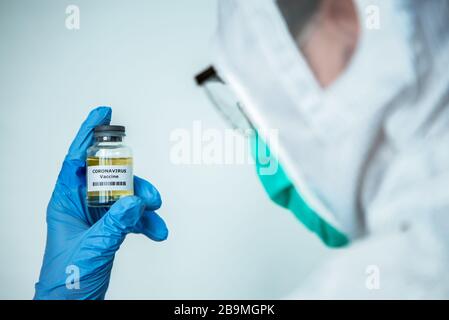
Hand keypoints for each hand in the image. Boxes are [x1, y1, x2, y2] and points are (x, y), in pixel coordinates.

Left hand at [34, 106, 167, 298]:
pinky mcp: (109, 229)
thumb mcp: (92, 247)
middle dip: (133, 181)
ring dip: (144, 204)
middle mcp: (81, 205)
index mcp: (66, 202)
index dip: (87, 134)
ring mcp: (96, 217)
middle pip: (109, 177)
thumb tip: (135, 201)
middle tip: (149, 193)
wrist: (71, 306)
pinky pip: (132, 217)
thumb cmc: (66, 282)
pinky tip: (156, 230)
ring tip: (155, 216)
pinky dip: (146, 222)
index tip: (102, 114)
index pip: (75, 159)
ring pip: (125, 196)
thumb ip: (115, 222)